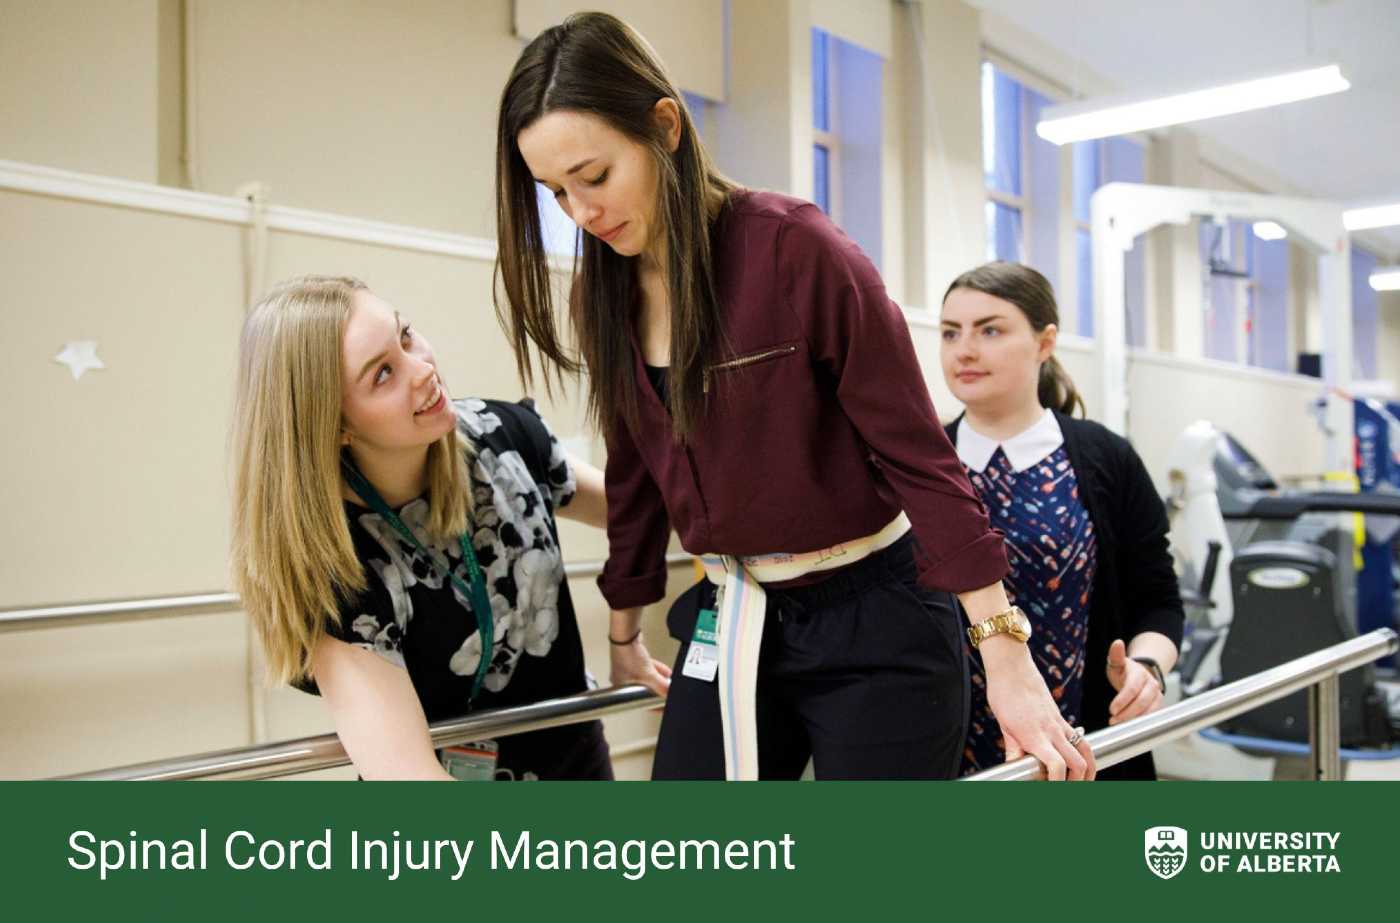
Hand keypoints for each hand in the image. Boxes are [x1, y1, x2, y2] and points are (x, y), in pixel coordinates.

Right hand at [609, 635, 671, 697]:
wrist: (626, 635)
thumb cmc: (627, 655)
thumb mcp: (648, 675)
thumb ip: (661, 685)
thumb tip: (669, 693)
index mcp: (620, 686)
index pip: (636, 699)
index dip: (650, 701)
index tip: (659, 702)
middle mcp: (621, 676)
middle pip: (642, 686)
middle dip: (655, 688)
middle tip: (664, 690)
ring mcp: (626, 665)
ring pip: (645, 676)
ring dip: (657, 678)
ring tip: (666, 681)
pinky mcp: (633, 656)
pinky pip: (647, 666)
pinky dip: (656, 669)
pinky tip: (664, 671)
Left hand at [982, 640, 1095, 780]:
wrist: (1012, 667)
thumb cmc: (1005, 692)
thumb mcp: (1004, 724)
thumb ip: (1013, 749)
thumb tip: (1012, 768)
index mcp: (1034, 735)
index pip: (1056, 765)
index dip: (1057, 782)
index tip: (1052, 791)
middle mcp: (1052, 731)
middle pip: (1078, 763)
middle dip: (1078, 783)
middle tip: (1068, 792)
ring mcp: (1059, 724)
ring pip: (1085, 751)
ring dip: (1088, 770)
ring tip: (1083, 783)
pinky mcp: (1061, 718)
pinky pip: (1079, 738)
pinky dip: (1083, 753)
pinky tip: (1078, 761)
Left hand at [1106, 639, 1163, 724]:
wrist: (1140, 676)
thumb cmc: (1125, 671)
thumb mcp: (1117, 663)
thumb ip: (1116, 655)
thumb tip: (1117, 642)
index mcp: (1140, 674)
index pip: (1132, 688)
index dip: (1122, 700)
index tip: (1111, 710)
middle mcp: (1151, 684)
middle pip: (1141, 701)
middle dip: (1127, 713)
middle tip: (1112, 720)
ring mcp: (1157, 695)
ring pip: (1149, 710)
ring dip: (1134, 719)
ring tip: (1119, 724)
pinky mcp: (1158, 705)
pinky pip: (1152, 716)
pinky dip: (1141, 722)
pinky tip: (1129, 726)